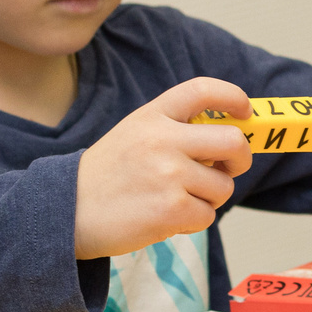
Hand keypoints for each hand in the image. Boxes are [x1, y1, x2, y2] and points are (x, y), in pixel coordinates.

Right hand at [73, 79, 251, 259]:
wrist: (66, 212)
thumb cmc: (108, 176)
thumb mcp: (135, 134)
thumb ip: (175, 130)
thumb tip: (229, 141)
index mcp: (153, 116)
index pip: (203, 90)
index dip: (233, 98)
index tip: (245, 112)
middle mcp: (163, 140)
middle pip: (233, 142)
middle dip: (240, 158)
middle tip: (229, 168)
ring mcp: (168, 175)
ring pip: (223, 186)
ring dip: (208, 198)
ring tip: (176, 199)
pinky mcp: (170, 209)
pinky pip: (207, 215)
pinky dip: (193, 220)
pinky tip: (166, 217)